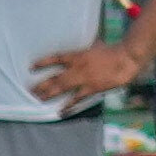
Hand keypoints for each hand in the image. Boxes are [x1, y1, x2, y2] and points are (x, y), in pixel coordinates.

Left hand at [25, 32, 145, 103]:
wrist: (126, 59)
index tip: (31, 67)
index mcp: (77, 55)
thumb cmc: (113, 50)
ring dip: (49, 94)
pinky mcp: (91, 88)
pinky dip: (68, 106)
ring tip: (38, 99)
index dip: (42, 63)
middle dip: (41, 84)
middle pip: (54, 77)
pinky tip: (60, 111)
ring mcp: (83, 79)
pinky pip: (76, 99)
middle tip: (30, 90)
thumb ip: (86, 47)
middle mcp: (77, 68)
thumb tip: (83, 44)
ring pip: (61, 88)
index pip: (55, 58)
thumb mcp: (96, 44)